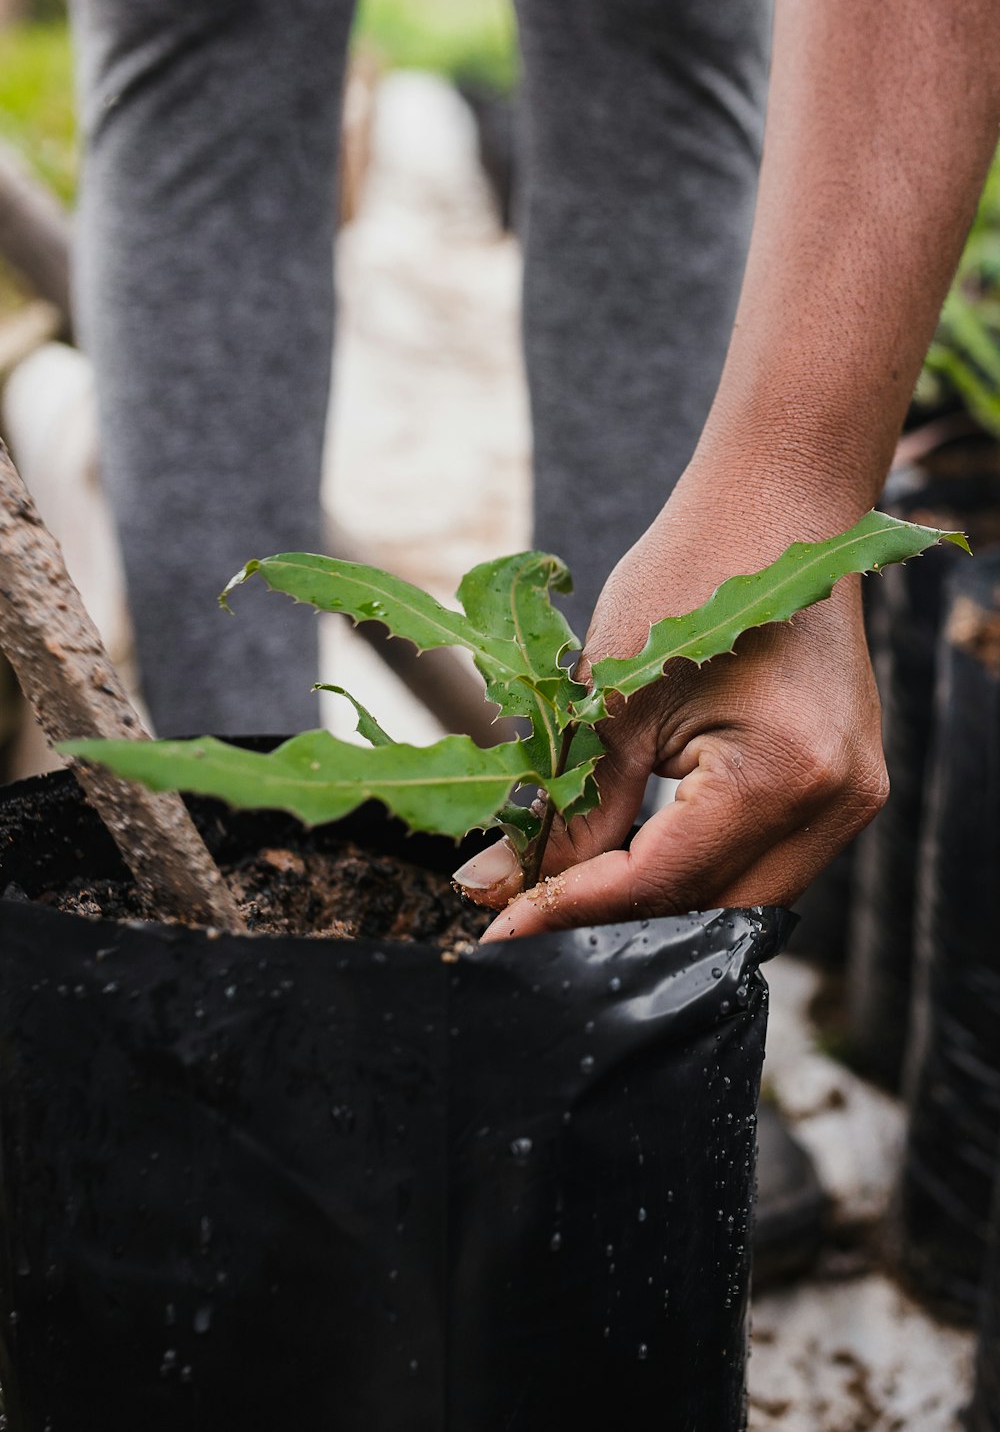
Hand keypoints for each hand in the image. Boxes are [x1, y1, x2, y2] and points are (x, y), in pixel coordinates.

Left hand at [455, 499, 888, 939]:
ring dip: (660, 906)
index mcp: (780, 772)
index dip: (570, 912)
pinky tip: (637, 861)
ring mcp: (853, 799)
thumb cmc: (689, 573)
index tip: (496, 931)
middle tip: (525, 918)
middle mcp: (835, 801)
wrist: (776, 506)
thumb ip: (567, 808)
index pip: (662, 883)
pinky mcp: (847, 789)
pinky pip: (768, 865)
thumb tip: (496, 887)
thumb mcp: (612, 695)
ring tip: (571, 892)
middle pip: (710, 915)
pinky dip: (700, 872)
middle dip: (616, 926)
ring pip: (743, 904)